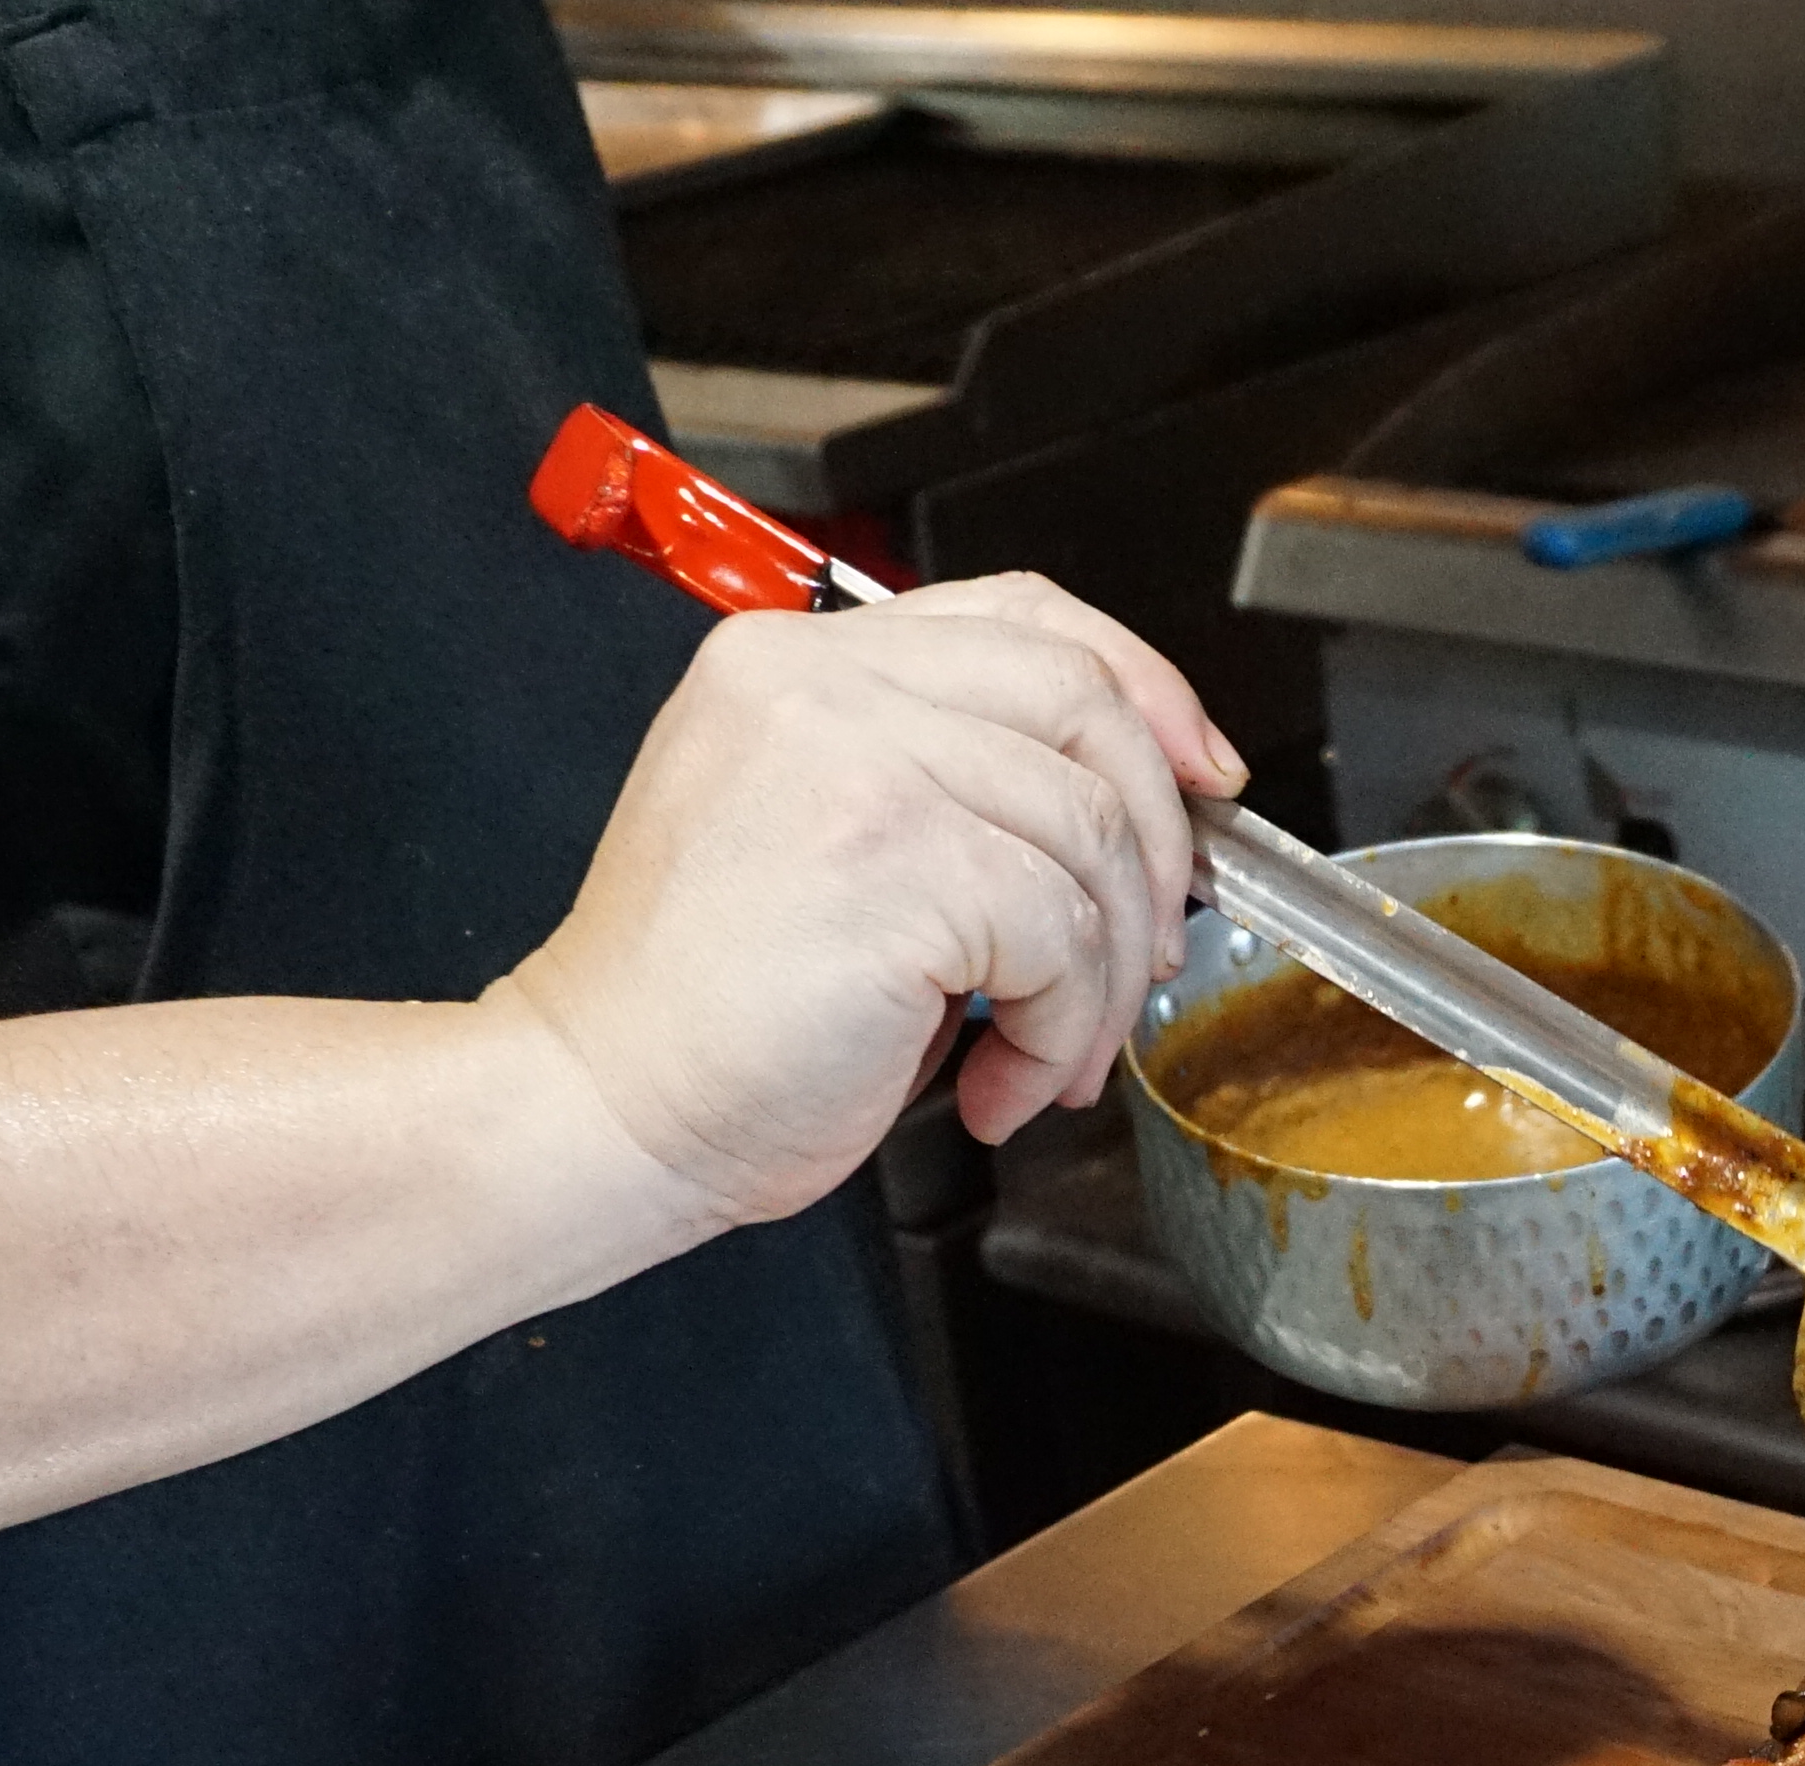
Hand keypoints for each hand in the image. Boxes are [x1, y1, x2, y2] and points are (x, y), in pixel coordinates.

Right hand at [496, 574, 1243, 1226]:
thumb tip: (1123, 811)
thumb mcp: (821, 841)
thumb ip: (943, 782)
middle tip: (1145, 948)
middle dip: (1157, 839)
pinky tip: (999, 1083)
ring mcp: (858, 761)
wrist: (605, 1108)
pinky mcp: (897, 859)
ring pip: (1090, 834)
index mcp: (797, 661)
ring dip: (1099, 975)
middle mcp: (823, 685)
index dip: (1143, 688)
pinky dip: (1060, 1031)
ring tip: (1046, 1053)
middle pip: (1084, 700)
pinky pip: (1061, 934)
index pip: (1024, 617)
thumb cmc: (705, 1015)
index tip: (1199, 773)